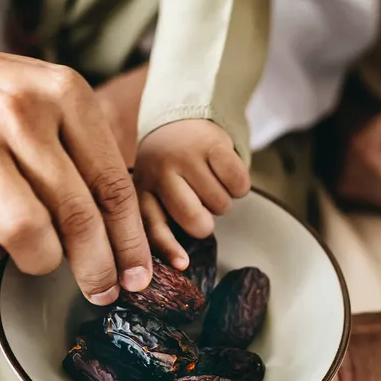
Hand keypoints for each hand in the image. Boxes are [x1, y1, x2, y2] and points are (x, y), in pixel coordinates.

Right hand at [0, 30, 151, 304]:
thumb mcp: (52, 106)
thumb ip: (88, 159)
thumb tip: (124, 240)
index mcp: (66, 94)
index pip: (114, 185)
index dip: (130, 242)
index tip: (137, 277)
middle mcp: (22, 112)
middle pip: (76, 216)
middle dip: (96, 269)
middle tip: (101, 291)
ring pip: (27, 234)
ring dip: (39, 261)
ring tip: (37, 255)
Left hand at [134, 120, 250, 267]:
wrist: (182, 116)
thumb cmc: (169, 166)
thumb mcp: (154, 190)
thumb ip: (161, 218)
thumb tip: (180, 262)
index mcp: (142, 189)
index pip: (153, 226)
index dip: (169, 249)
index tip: (184, 264)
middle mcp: (160, 172)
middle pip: (195, 221)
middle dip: (206, 223)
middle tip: (201, 207)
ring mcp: (186, 157)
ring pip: (221, 206)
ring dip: (222, 201)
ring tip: (208, 182)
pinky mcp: (212, 144)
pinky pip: (239, 185)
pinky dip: (239, 185)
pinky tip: (224, 173)